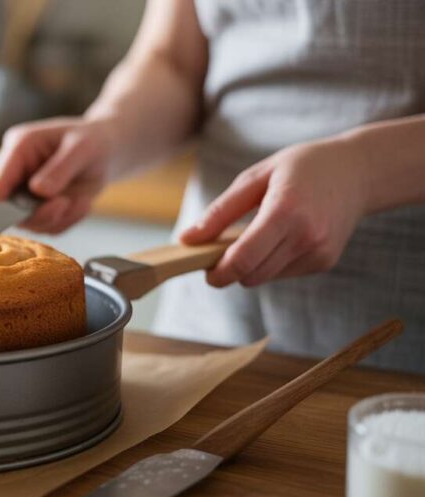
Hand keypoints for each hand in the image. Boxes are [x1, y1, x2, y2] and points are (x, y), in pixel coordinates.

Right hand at [0, 117, 115, 233]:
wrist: (108, 151)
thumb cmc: (94, 140)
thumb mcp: (82, 148)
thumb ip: (60, 169)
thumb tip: (37, 191)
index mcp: (19, 147)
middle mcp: (17, 172)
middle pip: (9, 207)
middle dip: (39, 212)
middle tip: (65, 203)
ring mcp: (27, 193)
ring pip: (30, 222)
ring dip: (59, 217)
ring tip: (81, 199)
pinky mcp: (40, 209)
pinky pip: (50, 227)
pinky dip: (69, 219)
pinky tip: (82, 201)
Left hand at [181, 136, 368, 286]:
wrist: (360, 171)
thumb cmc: (303, 167)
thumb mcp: (256, 177)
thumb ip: (220, 211)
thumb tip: (187, 239)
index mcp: (285, 211)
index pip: (243, 259)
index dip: (218, 272)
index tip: (205, 271)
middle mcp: (306, 236)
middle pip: (251, 275)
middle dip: (230, 268)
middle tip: (221, 248)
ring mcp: (318, 252)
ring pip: (265, 277)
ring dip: (251, 265)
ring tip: (257, 233)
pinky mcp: (324, 262)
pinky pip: (283, 273)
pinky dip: (272, 262)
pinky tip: (282, 236)